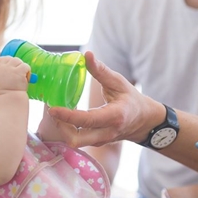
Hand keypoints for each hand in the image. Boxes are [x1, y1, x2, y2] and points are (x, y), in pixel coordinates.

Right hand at [0, 56, 30, 96]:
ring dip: (21, 67)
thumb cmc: (3, 93)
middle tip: (18, 73)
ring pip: (18, 61)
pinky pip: (25, 66)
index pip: (1, 59)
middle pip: (10, 59)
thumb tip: (6, 68)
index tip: (11, 68)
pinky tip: (26, 77)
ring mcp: (10, 69)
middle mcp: (1, 67)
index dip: (8, 62)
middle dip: (15, 64)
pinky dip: (27, 71)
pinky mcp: (18, 71)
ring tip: (22, 76)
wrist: (9, 100)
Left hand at [47, 51, 162, 147]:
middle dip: (60, 126)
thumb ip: (101, 70)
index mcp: (115, 116)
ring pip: (75, 142)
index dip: (68, 116)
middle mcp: (107, 132)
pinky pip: (78, 139)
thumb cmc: (131, 99)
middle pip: (77, 139)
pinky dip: (68, 129)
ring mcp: (102, 140)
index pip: (87, 120)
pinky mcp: (97, 143)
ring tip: (57, 111)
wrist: (144, 121)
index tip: (53, 108)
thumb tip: (87, 55)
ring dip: (62, 128)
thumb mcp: (118, 82)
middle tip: (52, 109)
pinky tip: (65, 116)